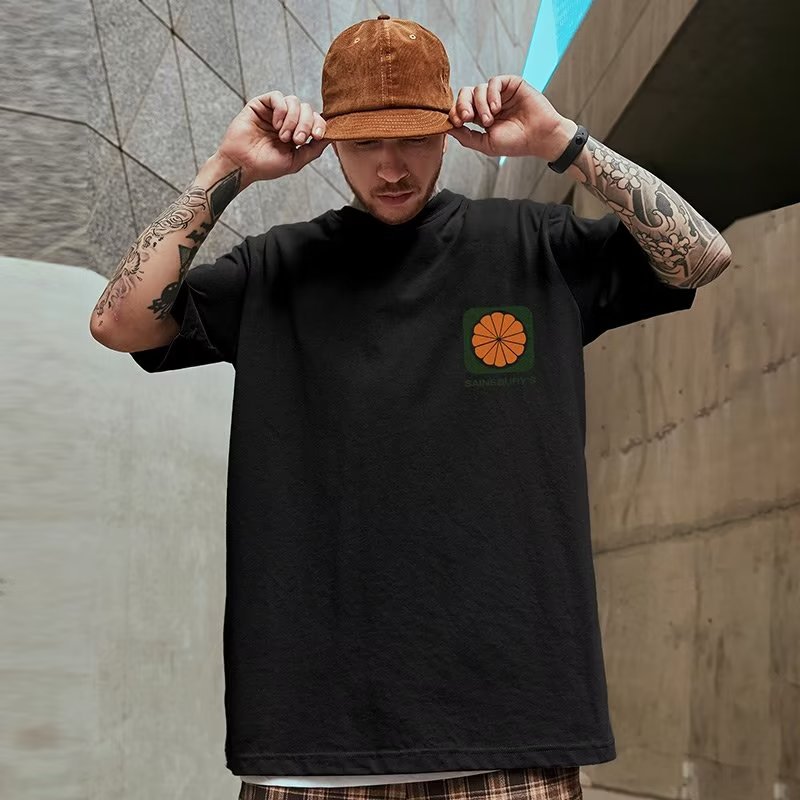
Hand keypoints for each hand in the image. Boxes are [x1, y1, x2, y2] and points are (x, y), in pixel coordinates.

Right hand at [215, 91, 330, 184]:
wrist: (243, 165)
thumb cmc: (266, 166)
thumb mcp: (296, 161)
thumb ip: (314, 149)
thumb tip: (332, 136)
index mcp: (297, 132)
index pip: (316, 119)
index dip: (320, 124)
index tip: (316, 136)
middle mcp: (287, 119)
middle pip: (307, 109)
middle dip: (305, 124)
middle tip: (295, 140)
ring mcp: (274, 111)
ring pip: (294, 101)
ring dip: (292, 120)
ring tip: (283, 136)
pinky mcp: (260, 104)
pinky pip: (278, 97)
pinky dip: (281, 110)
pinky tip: (276, 125)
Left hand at [446, 75, 576, 160]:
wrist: (539, 137)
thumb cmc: (515, 143)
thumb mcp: (486, 144)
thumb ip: (466, 136)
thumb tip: (447, 128)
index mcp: (480, 117)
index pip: (461, 108)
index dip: (455, 112)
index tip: (457, 123)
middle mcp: (488, 103)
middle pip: (465, 93)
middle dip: (462, 105)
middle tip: (467, 117)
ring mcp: (500, 93)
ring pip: (478, 88)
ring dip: (480, 105)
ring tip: (490, 120)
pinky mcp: (511, 84)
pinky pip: (494, 82)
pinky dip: (492, 94)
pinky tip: (497, 108)